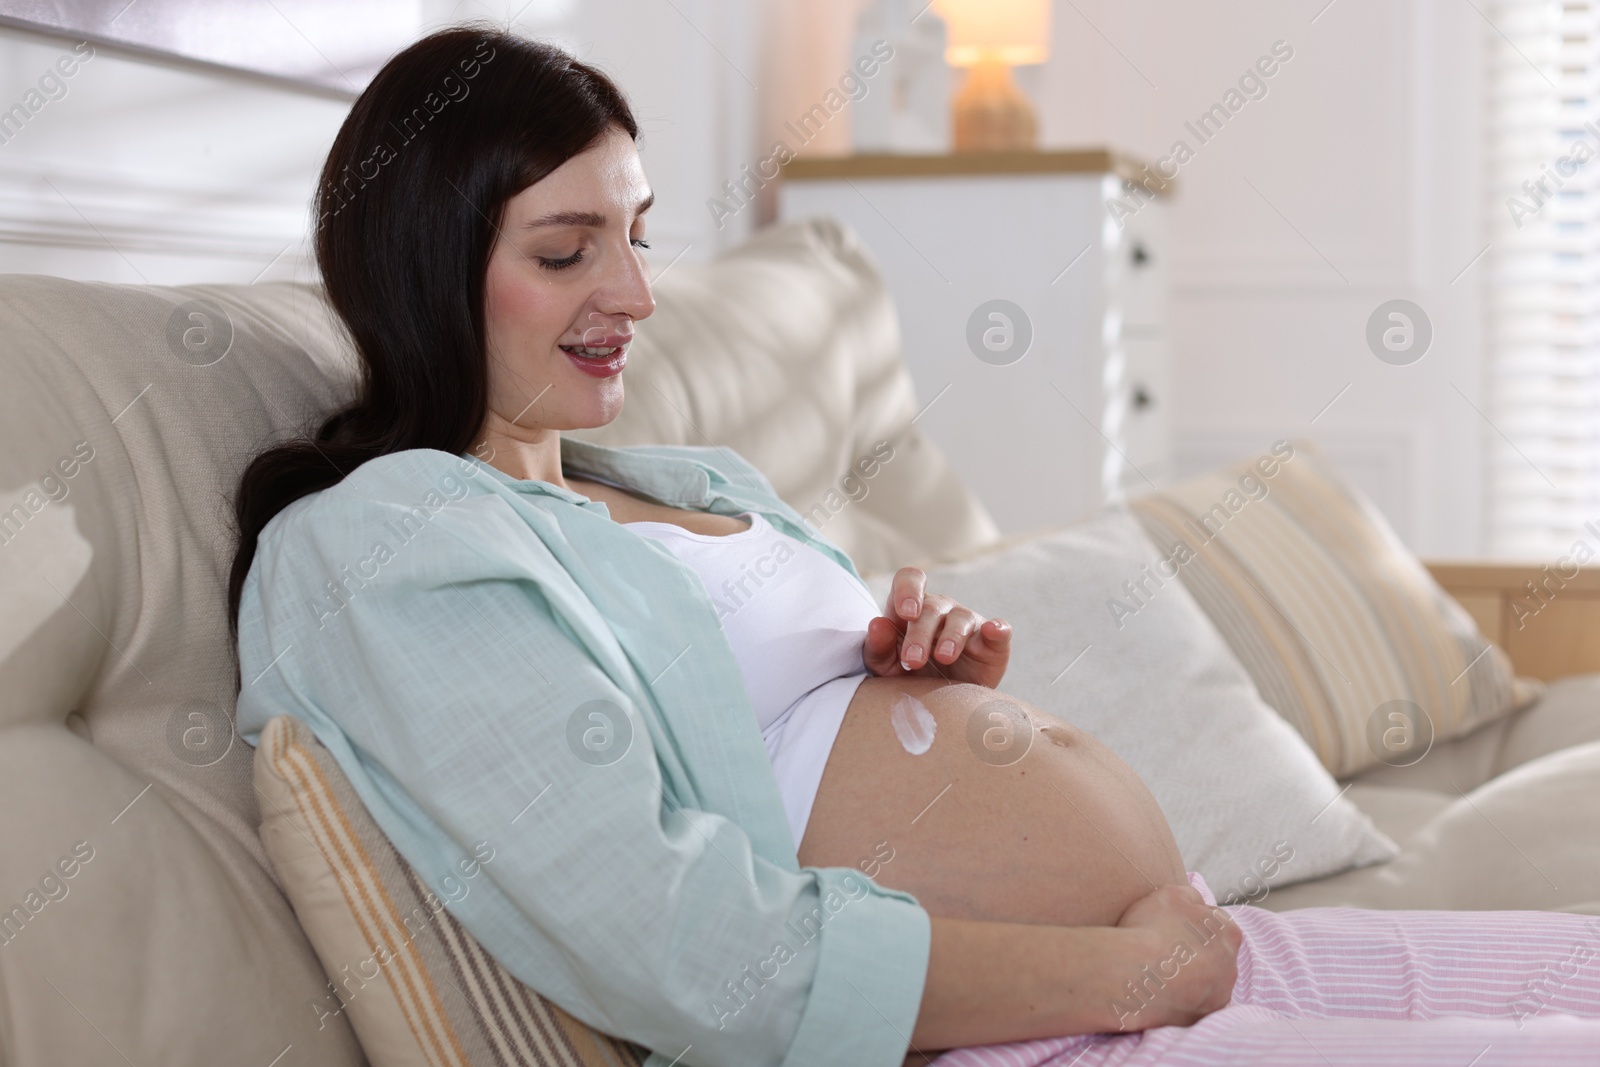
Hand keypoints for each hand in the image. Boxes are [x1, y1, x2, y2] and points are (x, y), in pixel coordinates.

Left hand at [862, 567, 1011, 687]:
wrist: (939, 707)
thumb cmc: (908, 678)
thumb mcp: (885, 667)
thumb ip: (877, 647)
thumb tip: (877, 624)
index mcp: (911, 608)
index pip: (910, 580)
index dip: (908, 590)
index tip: (905, 613)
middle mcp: (940, 610)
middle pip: (932, 607)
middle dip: (920, 634)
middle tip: (912, 661)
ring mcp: (967, 623)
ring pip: (961, 618)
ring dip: (951, 637)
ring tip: (943, 658)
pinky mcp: (992, 644)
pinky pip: (1000, 630)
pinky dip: (998, 629)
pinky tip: (993, 631)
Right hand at [1110, 885, 1240, 1030]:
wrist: (1132, 974)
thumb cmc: (1151, 929)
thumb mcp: (1171, 894)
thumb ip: (1191, 895)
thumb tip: (1197, 904)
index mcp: (1228, 933)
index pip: (1214, 923)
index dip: (1191, 923)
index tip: (1171, 927)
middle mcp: (1231, 966)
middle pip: (1214, 954)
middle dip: (1196, 951)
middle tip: (1166, 949)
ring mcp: (1218, 995)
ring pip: (1206, 981)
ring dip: (1191, 976)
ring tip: (1160, 972)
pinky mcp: (1201, 1018)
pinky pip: (1194, 1004)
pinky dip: (1182, 998)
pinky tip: (1161, 990)